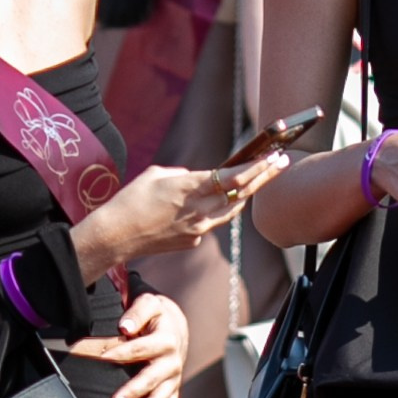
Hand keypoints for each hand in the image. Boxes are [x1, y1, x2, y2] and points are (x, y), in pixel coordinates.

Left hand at [72, 289, 187, 397]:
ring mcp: (173, 381)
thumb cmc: (154, 316)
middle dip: (132, 393)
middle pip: (151, 380)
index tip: (102, 359)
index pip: (138, 349)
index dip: (119, 354)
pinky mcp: (172, 393)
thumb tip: (124, 328)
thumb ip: (136, 312)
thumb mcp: (148, 304)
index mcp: (165, 340)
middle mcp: (172, 363)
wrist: (175, 326)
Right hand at [73, 151, 283, 277]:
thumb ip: (184, 175)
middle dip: (264, 178)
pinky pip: (211, 222)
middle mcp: (200, 210)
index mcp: (191, 188)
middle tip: (282, 163)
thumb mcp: (156, 175)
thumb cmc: (130, 200)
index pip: (235, 177)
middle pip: (242, 194)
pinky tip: (208, 203)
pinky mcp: (193, 241)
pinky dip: (214, 210)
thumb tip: (198, 180)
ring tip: (258, 179)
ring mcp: (199, 229)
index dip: (258, 167)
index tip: (274, 156)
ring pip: (231, 210)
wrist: (115, 236)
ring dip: (245, 194)